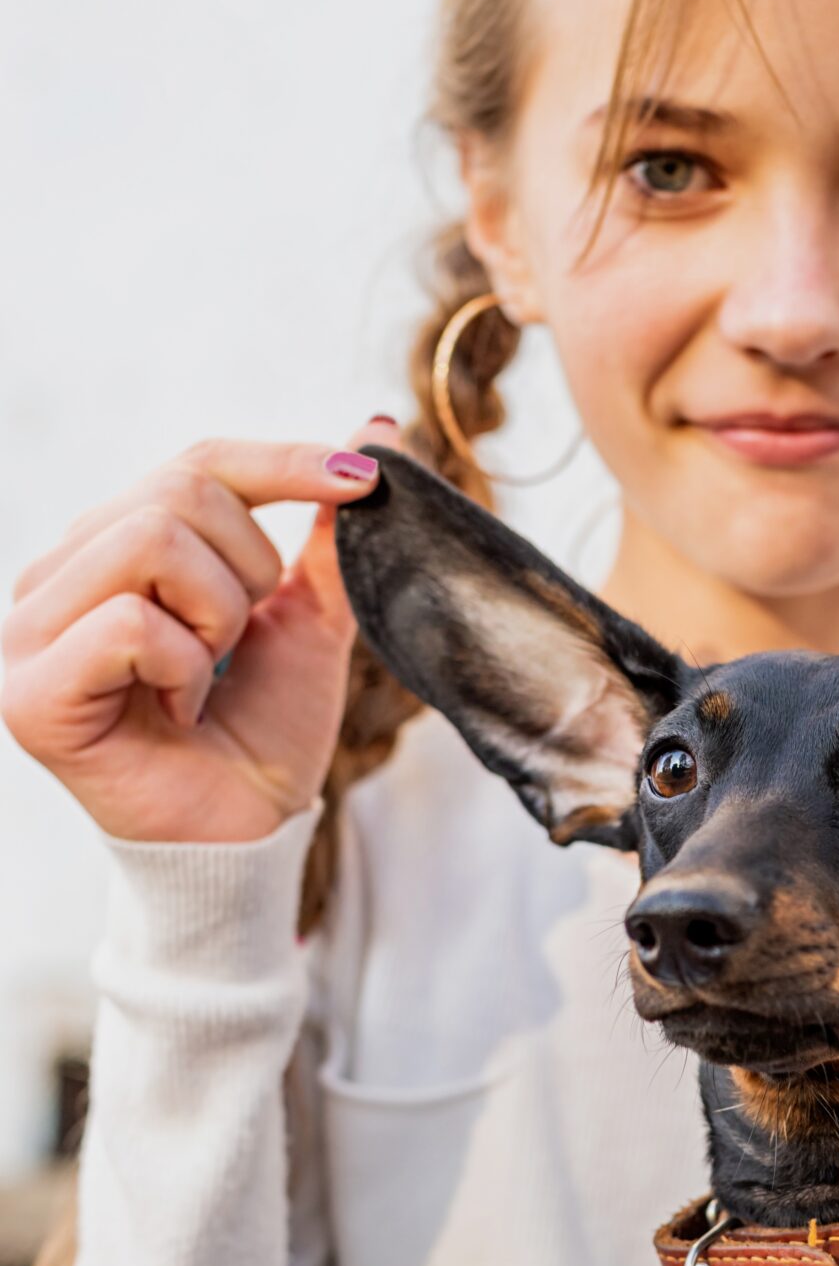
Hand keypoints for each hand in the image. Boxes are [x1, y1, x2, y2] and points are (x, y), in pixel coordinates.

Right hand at [2, 419, 398, 844]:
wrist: (250, 837)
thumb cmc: (263, 735)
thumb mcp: (308, 620)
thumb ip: (326, 533)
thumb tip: (376, 428)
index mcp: (111, 550)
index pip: (196, 463)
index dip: (283, 461)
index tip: (363, 480)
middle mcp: (56, 578)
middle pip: (177, 490)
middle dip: (248, 568)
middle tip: (241, 645)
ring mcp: (28, 632)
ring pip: (149, 538)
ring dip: (218, 616)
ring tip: (208, 676)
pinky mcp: (30, 691)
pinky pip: (130, 621)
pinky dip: (184, 665)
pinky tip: (181, 710)